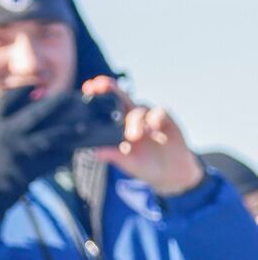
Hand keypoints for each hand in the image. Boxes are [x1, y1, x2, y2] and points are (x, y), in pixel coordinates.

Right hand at [0, 86, 95, 221]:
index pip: (9, 99)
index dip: (23, 90)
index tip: (38, 87)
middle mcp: (8, 133)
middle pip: (35, 113)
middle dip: (54, 103)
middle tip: (68, 96)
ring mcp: (21, 150)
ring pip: (50, 136)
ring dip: (67, 131)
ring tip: (83, 126)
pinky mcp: (31, 167)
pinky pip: (54, 159)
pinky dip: (64, 155)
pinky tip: (74, 152)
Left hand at [81, 76, 204, 196]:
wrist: (172, 173)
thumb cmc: (144, 166)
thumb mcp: (128, 163)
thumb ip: (114, 156)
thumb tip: (96, 153)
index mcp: (117, 124)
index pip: (105, 105)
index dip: (97, 94)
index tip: (87, 88)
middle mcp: (131, 116)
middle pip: (119, 96)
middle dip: (110, 88)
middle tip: (101, 86)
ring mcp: (148, 117)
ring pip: (138, 108)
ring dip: (135, 119)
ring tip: (133, 137)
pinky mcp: (166, 120)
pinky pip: (160, 111)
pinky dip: (155, 117)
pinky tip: (153, 128)